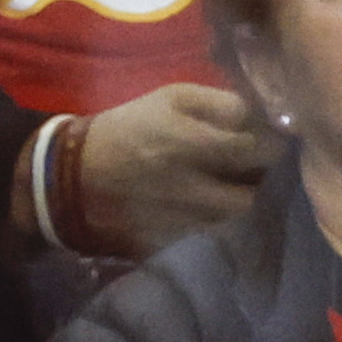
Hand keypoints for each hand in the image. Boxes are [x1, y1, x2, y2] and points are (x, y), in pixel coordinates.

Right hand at [65, 81, 275, 256]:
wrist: (72, 177)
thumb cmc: (127, 127)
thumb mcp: (170, 98)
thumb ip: (218, 103)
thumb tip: (257, 116)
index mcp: (191, 143)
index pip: (258, 151)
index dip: (269, 147)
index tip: (267, 142)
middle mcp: (191, 187)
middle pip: (250, 195)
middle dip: (256, 183)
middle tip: (249, 171)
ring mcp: (181, 220)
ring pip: (231, 220)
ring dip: (234, 204)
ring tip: (226, 189)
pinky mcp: (171, 243)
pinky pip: (208, 235)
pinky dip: (212, 222)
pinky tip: (202, 207)